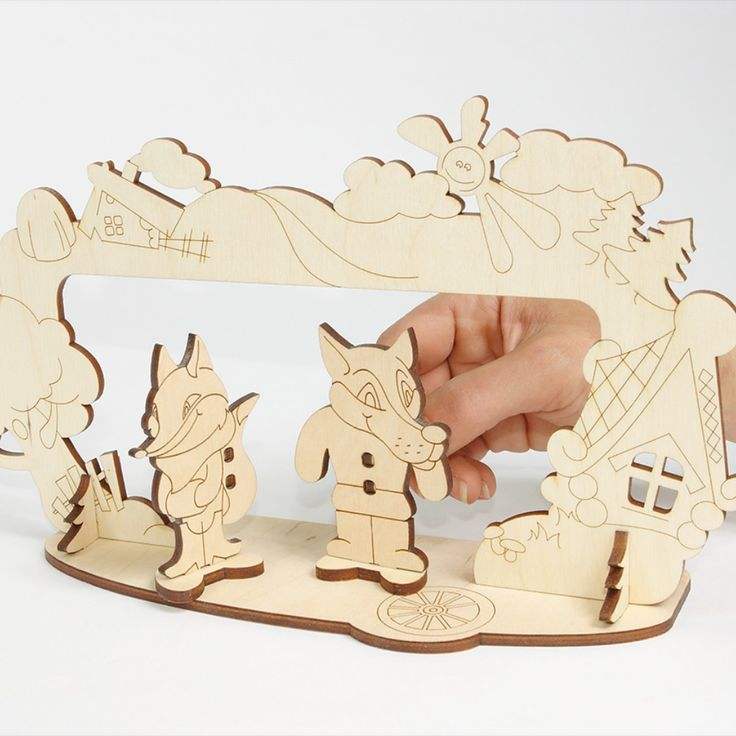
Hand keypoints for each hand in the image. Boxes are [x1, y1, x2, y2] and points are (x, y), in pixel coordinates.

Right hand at [380, 295, 599, 503]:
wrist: (650, 408)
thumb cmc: (607, 361)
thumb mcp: (545, 368)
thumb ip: (479, 396)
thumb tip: (420, 430)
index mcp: (474, 310)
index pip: (413, 337)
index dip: (390, 376)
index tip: (383, 421)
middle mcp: (467, 347)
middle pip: (415, 388)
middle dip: (414, 430)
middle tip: (416, 468)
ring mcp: (476, 388)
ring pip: (430, 425)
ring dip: (437, 460)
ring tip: (460, 486)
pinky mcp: (489, 424)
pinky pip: (456, 449)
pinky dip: (459, 472)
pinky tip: (478, 486)